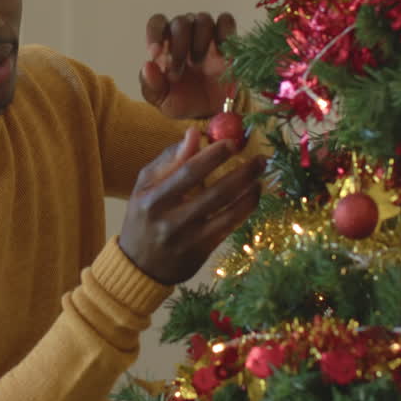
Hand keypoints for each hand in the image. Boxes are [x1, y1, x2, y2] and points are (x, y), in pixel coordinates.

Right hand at [118, 127, 265, 284]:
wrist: (139, 266)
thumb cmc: (143, 217)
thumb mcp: (145, 186)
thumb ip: (169, 159)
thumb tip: (194, 134)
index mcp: (153, 198)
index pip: (189, 172)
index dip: (214, 155)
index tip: (233, 142)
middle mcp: (171, 220)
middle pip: (215, 192)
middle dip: (242, 173)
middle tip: (260, 158)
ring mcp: (189, 238)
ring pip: (228, 212)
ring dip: (249, 192)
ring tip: (260, 176)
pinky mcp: (202, 251)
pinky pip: (230, 226)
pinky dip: (245, 209)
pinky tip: (252, 196)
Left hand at [140, 12, 236, 119]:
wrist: (212, 113)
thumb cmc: (183, 101)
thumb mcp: (162, 100)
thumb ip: (151, 85)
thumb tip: (148, 65)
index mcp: (166, 43)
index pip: (157, 23)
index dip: (155, 34)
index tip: (156, 53)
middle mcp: (186, 34)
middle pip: (181, 22)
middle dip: (179, 47)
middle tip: (178, 73)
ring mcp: (208, 35)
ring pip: (203, 19)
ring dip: (200, 42)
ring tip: (198, 64)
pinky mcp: (228, 39)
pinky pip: (226, 21)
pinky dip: (224, 32)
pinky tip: (220, 53)